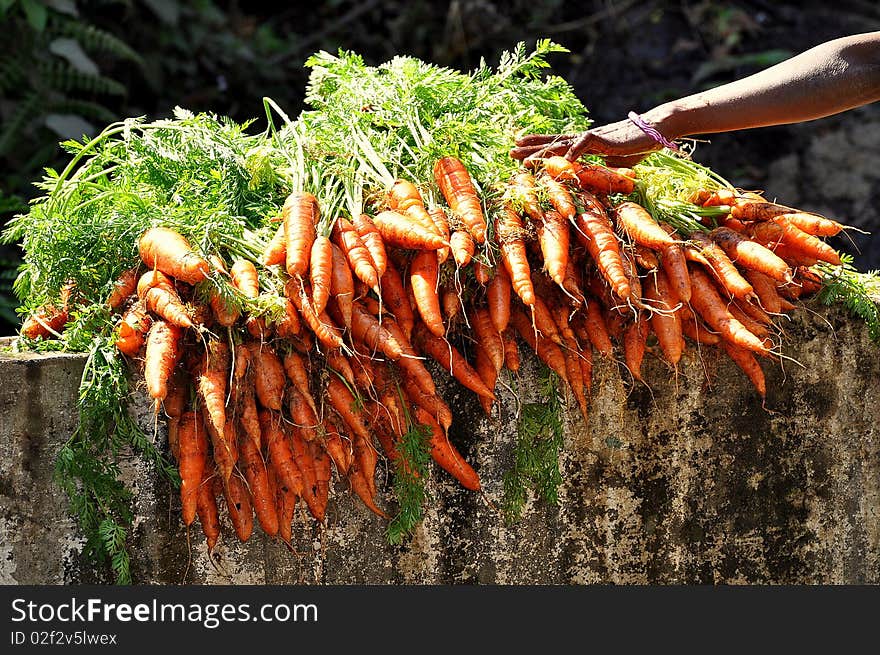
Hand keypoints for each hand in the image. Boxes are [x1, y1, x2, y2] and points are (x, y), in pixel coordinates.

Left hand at [511, 118, 662, 166]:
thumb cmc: (638, 146)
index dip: (539, 146)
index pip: (557, 144)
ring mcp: (593, 137)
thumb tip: (592, 175)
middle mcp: (585, 139)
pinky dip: (572, 153)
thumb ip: (601, 167)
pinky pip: (585, 145)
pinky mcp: (605, 139)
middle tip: (509, 152)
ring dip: (541, 151)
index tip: (520, 149)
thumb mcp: (615, 162)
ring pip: (562, 143)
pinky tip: (559, 161)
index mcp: (586, 144)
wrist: (657, 131)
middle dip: (531, 148)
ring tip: (522, 157)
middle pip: (553, 142)